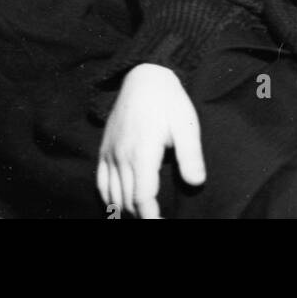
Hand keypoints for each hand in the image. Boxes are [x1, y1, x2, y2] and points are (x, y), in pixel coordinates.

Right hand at [97, 65, 204, 218]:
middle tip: (157, 218)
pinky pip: (100, 182)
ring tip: (142, 214)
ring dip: (126, 210)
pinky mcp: (104, 148)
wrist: (144, 74)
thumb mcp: (187, 124)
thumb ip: (190, 155)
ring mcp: (110, 153)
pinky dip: (107, 198)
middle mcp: (122, 156)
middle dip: (141, 215)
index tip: (162, 223)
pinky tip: (118, 206)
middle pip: (127, 201)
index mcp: (142, 152)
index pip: (142, 198)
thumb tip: (196, 182)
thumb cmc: (169, 100)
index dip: (151, 217)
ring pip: (112, 195)